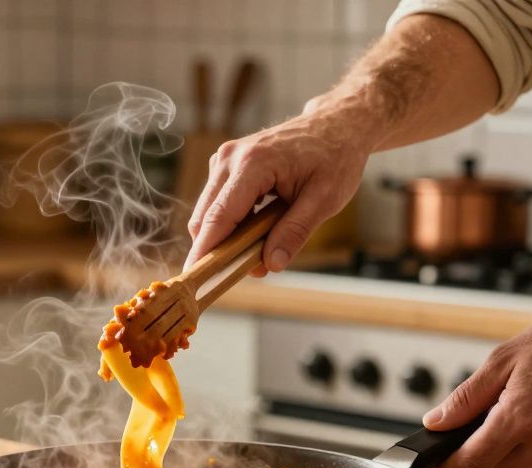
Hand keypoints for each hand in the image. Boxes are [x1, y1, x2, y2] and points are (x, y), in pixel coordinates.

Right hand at [184, 97, 373, 274]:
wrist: (335, 125)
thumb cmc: (334, 157)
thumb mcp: (325, 199)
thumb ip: (295, 232)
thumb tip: (272, 264)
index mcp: (253, 164)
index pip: (219, 217)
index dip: (206, 251)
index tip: (195, 278)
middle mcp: (230, 158)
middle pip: (206, 217)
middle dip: (219, 251)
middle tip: (247, 271)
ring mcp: (225, 159)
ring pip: (208, 213)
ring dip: (226, 238)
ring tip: (260, 250)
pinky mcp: (226, 165)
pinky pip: (217, 203)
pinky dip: (231, 224)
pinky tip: (257, 229)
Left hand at [419, 303, 531, 467]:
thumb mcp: (506, 358)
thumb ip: (467, 397)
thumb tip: (436, 422)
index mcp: (520, 418)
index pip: (470, 465)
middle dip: (465, 466)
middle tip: (450, 444)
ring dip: (496, 457)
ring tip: (495, 418)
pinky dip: (524, 450)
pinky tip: (529, 419)